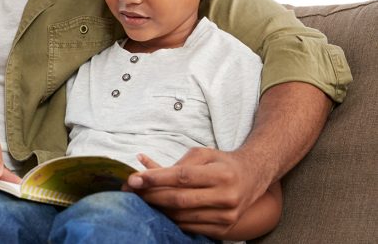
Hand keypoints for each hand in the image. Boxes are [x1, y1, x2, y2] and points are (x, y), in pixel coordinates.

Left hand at [124, 148, 267, 235]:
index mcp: (221, 174)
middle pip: (179, 200)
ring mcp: (226, 216)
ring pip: (182, 216)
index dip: (156, 178)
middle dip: (151, 195)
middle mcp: (226, 196)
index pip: (182, 177)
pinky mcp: (224, 228)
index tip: (135, 178)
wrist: (252, 178)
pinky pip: (190, 227)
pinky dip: (171, 219)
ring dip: (157, 208)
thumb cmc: (221, 163)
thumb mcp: (203, 154)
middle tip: (131, 190)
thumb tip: (147, 169)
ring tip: (140, 199)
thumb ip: (179, 163)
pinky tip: (159, 209)